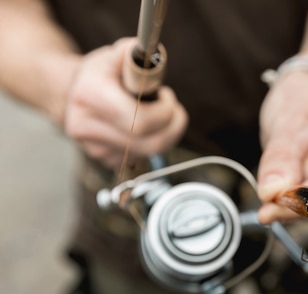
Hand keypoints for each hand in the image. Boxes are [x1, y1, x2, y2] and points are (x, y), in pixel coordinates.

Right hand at [63, 37, 187, 168]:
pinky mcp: (106, 161)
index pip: (140, 121)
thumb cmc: (98, 76)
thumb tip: (152, 56)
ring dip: (166, 133)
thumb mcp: (111, 56)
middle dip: (174, 126)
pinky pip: (143, 157)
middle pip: (152, 143)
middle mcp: (87, 127)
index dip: (164, 111)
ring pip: (151, 152)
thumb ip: (134, 54)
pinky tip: (144, 127)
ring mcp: (96, 149)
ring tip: (159, 113)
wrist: (69, 97)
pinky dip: (152, 142)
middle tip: (173, 109)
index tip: (166, 96)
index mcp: (89, 96)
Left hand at [256, 71, 307, 223]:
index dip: (302, 202)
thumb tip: (272, 194)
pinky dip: (301, 194)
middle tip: (285, 157)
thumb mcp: (289, 120)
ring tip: (302, 155)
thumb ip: (281, 158)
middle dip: (299, 192)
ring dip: (299, 191)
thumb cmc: (305, 99)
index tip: (267, 210)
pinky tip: (302, 168)